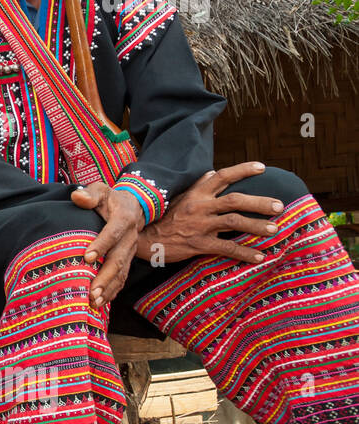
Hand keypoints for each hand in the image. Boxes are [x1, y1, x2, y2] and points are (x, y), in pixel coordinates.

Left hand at [73, 181, 143, 307]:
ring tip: (94, 302)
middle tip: (91, 291)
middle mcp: (130, 238)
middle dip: (105, 277)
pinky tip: (101, 304)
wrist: (132, 207)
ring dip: (108, 289)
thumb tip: (77, 196)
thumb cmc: (109, 199)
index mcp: (123, 218)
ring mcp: (130, 252)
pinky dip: (112, 292)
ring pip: (121, 273)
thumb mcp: (100, 189)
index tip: (87, 257)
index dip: (102, 245)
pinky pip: (122, 278)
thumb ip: (89, 194)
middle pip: (118, 259)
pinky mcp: (128, 261)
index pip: (113, 232)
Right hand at [134, 162, 279, 265]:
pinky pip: (227, 247)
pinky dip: (245, 252)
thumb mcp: (178, 197)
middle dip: (259, 203)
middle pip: (235, 200)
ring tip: (274, 229)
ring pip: (234, 222)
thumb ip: (198, 186)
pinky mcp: (198, 244)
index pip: (222, 176)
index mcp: (195, 193)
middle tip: (279, 206)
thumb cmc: (162, 217)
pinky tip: (259, 256)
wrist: (143, 239)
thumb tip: (212, 172)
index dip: (242, 170)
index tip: (262, 167)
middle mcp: (200, 206)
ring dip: (257, 226)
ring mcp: (200, 225)